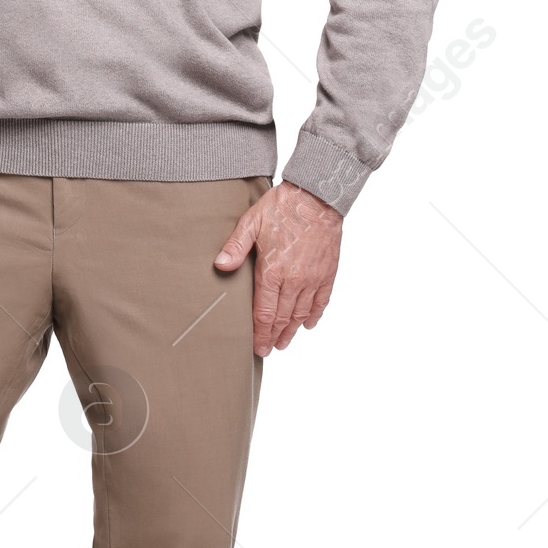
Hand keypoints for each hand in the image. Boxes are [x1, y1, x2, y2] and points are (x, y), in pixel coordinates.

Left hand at [214, 181, 342, 356]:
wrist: (318, 197)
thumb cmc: (282, 207)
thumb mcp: (251, 223)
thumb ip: (235, 247)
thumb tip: (219, 266)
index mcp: (272, 271)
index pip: (264, 312)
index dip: (259, 333)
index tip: (256, 346)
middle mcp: (294, 281)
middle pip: (282, 318)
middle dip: (273, 336)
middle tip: (267, 350)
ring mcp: (313, 279)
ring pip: (301, 313)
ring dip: (292, 331)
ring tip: (284, 343)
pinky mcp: (328, 273)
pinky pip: (321, 301)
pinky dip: (314, 315)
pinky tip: (308, 324)